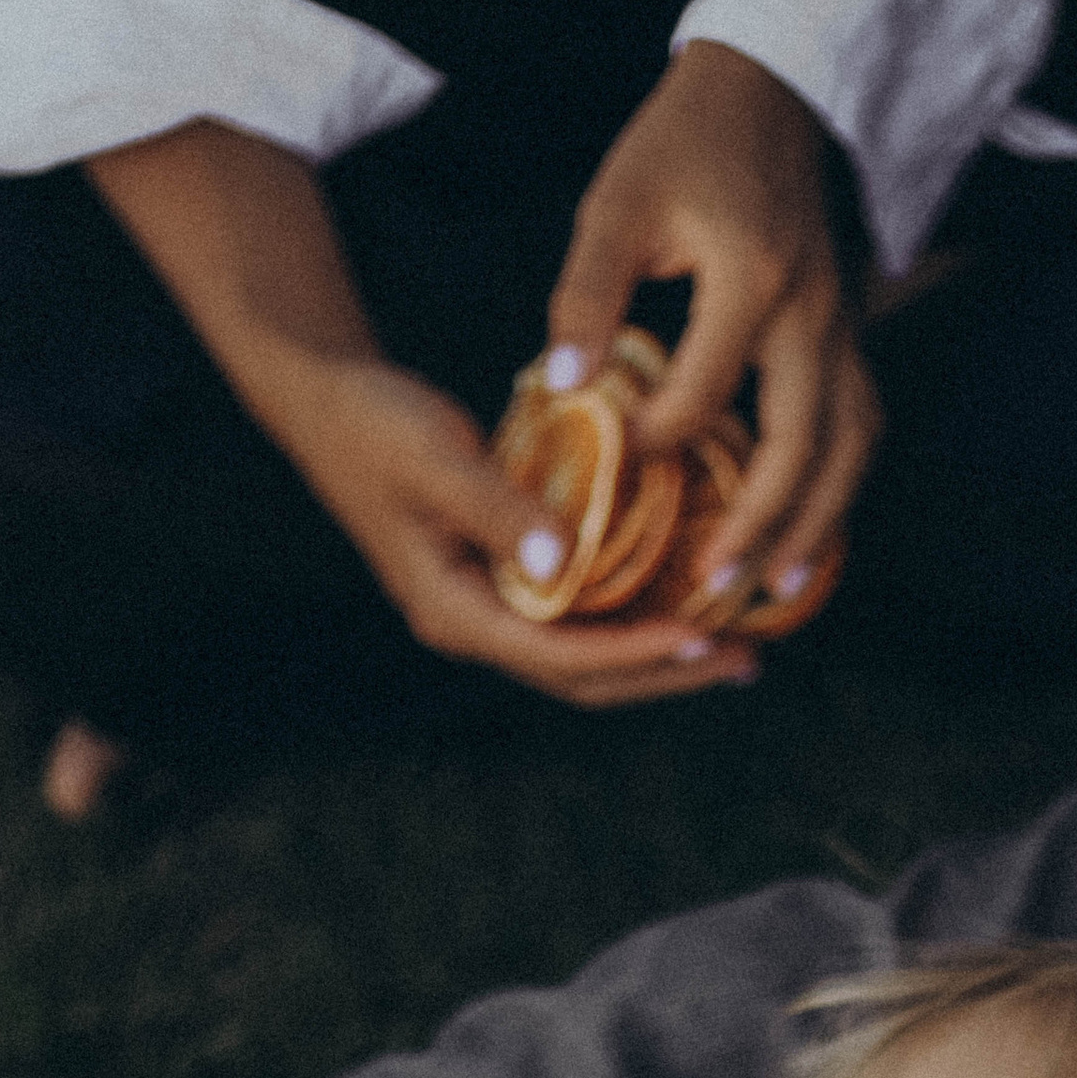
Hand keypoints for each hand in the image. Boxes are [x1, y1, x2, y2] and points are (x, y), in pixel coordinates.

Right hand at [83, 118, 754, 704]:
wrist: (327, 400)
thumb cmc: (375, 420)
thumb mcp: (433, 456)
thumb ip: (498, 508)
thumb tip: (563, 563)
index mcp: (453, 611)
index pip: (560, 656)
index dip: (635, 653)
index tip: (702, 635)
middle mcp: (473, 626)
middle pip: (584, 678)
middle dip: (667, 672)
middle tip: (749, 655)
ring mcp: (488, 608)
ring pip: (585, 656)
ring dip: (659, 655)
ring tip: (735, 640)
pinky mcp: (503, 580)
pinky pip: (580, 617)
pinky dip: (633, 615)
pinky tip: (684, 597)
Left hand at [544, 42, 882, 610]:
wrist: (771, 88)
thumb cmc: (683, 144)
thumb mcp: (617, 204)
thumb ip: (586, 298)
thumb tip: (561, 390)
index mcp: (750, 278)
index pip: (705, 394)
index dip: (657, 441)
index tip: (617, 465)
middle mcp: (811, 314)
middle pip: (801, 447)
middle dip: (762, 528)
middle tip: (715, 589)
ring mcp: (843, 327)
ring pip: (850, 450)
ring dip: (819, 526)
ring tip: (780, 591)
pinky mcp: (850, 334)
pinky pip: (858, 430)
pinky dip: (837, 489)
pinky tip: (807, 533)